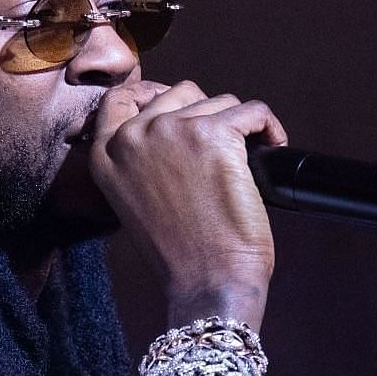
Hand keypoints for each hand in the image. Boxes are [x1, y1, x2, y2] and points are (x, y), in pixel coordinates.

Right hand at [85, 79, 286, 326]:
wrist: (207, 282)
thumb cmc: (179, 252)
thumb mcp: (134, 199)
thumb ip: (139, 158)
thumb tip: (172, 120)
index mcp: (104, 154)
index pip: (122, 97)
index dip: (155, 93)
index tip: (183, 107)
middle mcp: (131, 136)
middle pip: (179, 92)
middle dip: (205, 114)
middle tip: (221, 148)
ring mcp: (172, 131)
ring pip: (219, 102)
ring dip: (237, 126)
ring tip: (244, 161)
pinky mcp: (213, 134)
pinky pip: (253, 111)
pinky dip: (269, 127)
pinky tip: (272, 146)